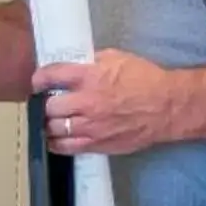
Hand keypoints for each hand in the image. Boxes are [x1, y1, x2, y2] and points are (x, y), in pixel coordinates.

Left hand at [34, 51, 182, 156]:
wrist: (167, 107)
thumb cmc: (145, 79)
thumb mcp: (116, 58)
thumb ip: (90, 62)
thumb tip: (71, 67)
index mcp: (89, 76)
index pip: (50, 77)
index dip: (39, 79)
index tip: (38, 82)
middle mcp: (86, 102)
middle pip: (48, 107)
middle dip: (44, 104)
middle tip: (45, 103)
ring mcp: (91, 126)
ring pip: (53, 130)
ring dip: (47, 125)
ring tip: (49, 121)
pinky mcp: (97, 144)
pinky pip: (67, 148)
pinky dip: (56, 143)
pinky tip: (55, 138)